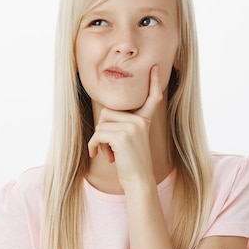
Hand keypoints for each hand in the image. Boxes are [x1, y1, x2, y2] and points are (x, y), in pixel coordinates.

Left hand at [87, 65, 163, 186]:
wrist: (139, 182)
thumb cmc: (131, 164)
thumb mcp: (129, 141)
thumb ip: (121, 126)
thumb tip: (104, 118)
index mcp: (143, 121)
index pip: (152, 99)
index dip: (153, 83)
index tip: (154, 67)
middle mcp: (140, 121)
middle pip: (107, 113)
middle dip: (102, 131)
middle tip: (109, 148)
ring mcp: (132, 127)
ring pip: (101, 125)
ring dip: (99, 141)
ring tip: (109, 154)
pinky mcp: (122, 136)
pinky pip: (98, 135)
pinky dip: (94, 146)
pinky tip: (99, 155)